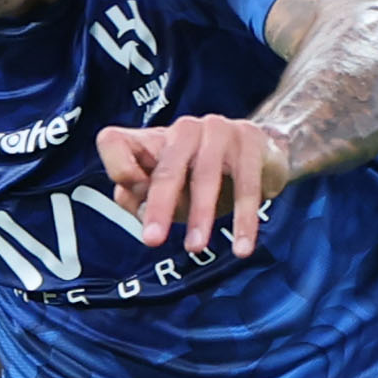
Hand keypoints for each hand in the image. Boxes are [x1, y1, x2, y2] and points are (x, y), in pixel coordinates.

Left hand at [96, 115, 290, 260]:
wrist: (262, 152)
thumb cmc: (202, 175)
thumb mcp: (167, 189)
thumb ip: (140, 198)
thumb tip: (136, 211)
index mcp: (152, 140)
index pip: (114, 142)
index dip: (117, 167)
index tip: (132, 194)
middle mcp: (182, 130)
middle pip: (166, 168)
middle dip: (159, 206)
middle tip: (153, 240)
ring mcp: (217, 131)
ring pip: (206, 176)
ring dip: (200, 215)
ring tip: (195, 247)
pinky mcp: (249, 141)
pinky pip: (247, 186)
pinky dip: (244, 220)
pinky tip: (242, 247)